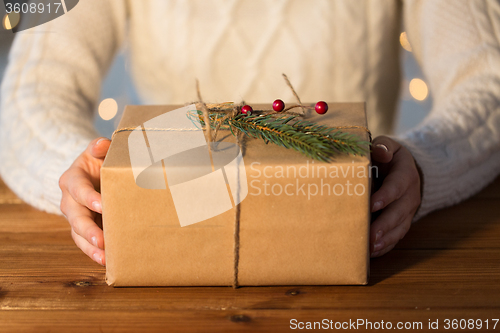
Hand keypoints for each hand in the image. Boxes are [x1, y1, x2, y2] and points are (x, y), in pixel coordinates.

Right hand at [59, 137, 110, 265]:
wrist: (93, 174)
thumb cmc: (99, 162)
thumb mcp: (98, 151)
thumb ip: (100, 147)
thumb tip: (101, 144)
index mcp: (72, 178)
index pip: (78, 188)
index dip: (88, 197)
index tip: (102, 205)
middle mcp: (70, 200)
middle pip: (75, 217)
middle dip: (88, 229)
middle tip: (102, 240)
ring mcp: (75, 216)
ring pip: (78, 234)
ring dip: (91, 247)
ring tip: (104, 258)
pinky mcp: (83, 228)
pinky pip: (85, 243)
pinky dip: (94, 252)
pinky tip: (107, 261)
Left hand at [370, 136, 420, 256]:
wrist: (404, 169)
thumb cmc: (389, 157)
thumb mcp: (389, 146)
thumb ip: (383, 146)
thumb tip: (380, 152)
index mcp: (405, 175)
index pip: (396, 186)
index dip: (385, 196)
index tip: (371, 205)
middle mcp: (410, 195)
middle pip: (399, 212)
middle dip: (385, 225)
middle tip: (370, 236)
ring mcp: (408, 211)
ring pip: (400, 227)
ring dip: (386, 239)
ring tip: (371, 248)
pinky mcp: (403, 221)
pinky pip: (398, 236)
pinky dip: (387, 246)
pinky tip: (373, 253)